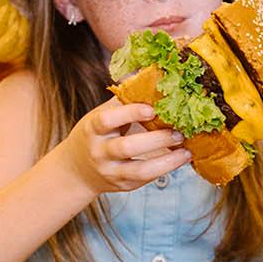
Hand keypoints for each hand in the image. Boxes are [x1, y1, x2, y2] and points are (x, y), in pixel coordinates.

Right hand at [60, 96, 189, 196]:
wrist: (77, 170)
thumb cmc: (96, 135)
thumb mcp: (100, 116)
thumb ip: (122, 101)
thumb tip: (149, 75)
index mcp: (93, 129)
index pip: (107, 120)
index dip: (130, 113)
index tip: (152, 109)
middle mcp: (99, 152)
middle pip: (126, 147)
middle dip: (156, 139)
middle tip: (178, 132)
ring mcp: (111, 171)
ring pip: (139, 170)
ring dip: (167, 161)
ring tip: (185, 151)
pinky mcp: (123, 185)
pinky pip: (146, 180)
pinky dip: (165, 169)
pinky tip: (180, 159)